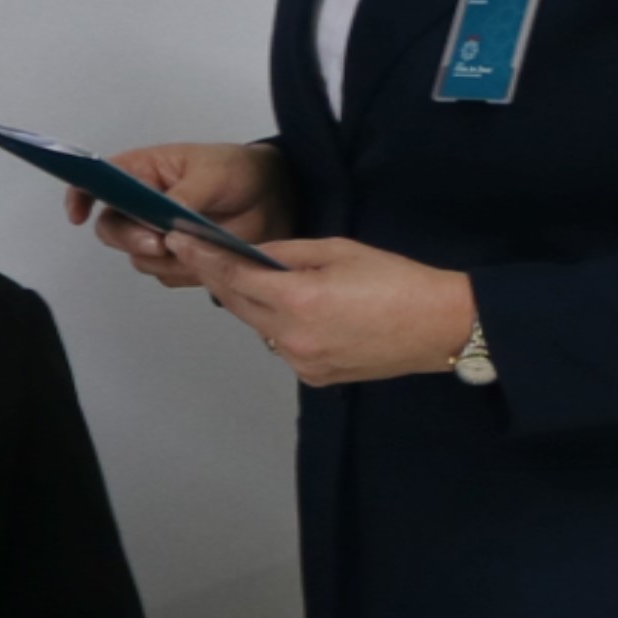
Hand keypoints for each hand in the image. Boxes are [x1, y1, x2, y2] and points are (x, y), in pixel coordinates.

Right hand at [83, 139, 285, 291]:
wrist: (277, 198)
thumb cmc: (240, 171)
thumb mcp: (214, 173)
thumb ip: (186, 195)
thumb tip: (166, 217)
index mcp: (144, 172)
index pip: (98, 180)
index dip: (80, 195)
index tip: (78, 213)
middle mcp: (143, 205)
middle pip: (112, 229)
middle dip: (130, 239)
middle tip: (158, 242)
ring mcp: (160, 235)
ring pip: (140, 258)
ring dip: (164, 257)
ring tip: (197, 244)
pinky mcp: (180, 259)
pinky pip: (168, 275)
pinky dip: (186, 271)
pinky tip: (208, 255)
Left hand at [199, 236, 485, 389]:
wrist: (438, 327)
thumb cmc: (396, 280)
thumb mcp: (338, 250)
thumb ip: (287, 253)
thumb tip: (250, 253)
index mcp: (298, 300)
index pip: (234, 276)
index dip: (204, 257)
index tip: (179, 241)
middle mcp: (292, 338)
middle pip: (237, 304)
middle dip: (218, 277)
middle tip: (199, 252)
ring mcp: (301, 363)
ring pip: (257, 326)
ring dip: (249, 301)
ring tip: (249, 276)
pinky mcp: (314, 376)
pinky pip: (280, 344)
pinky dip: (276, 323)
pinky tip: (290, 307)